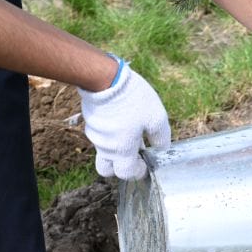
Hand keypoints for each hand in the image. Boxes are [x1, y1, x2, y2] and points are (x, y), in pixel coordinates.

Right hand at [78, 59, 170, 179]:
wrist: (104, 78)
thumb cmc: (133, 100)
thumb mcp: (156, 118)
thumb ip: (161, 137)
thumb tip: (162, 148)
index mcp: (121, 150)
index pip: (125, 174)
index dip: (136, 172)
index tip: (144, 164)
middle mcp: (104, 146)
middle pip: (107, 168)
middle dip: (119, 166)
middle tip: (132, 153)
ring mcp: (94, 133)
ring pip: (104, 149)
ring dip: (116, 146)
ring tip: (131, 129)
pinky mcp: (89, 120)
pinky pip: (100, 134)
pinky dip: (110, 133)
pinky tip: (121, 117)